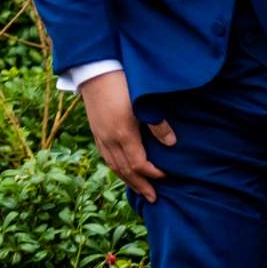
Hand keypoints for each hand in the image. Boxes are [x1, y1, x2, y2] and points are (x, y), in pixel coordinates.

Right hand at [77, 69, 173, 202]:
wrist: (94, 69)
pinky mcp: (95, 130)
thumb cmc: (122, 83)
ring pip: (113, 165)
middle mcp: (109, 139)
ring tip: (139, 189)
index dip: (153, 174)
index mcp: (123, 134)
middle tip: (153, 198)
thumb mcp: (143, 102)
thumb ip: (158, 124)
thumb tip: (171, 144)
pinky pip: (105, 156)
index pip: (139, 164)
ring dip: (127, 179)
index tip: (167, 176)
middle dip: (140, 185)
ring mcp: (100, 135)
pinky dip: (116, 167)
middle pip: (125, 170)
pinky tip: (122, 169)